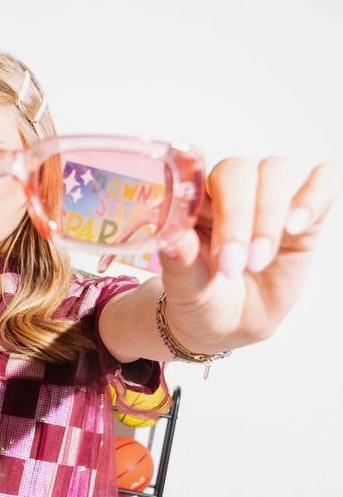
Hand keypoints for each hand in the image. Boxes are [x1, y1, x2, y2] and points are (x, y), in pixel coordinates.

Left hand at [157, 157, 341, 352]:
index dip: (204, 206)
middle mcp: (230, 192)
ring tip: (260, 260)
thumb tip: (173, 236)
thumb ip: (179, 261)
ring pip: (276, 171)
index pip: (201, 175)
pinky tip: (297, 226)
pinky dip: (314, 196)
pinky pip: (323, 183)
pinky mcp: (305, 216)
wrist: (229, 326)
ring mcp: (268, 200)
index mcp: (193, 201)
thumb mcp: (185, 289)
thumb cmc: (201, 299)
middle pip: (240, 170)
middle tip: (234, 265)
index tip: (215, 250)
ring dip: (269, 214)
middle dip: (238, 216)